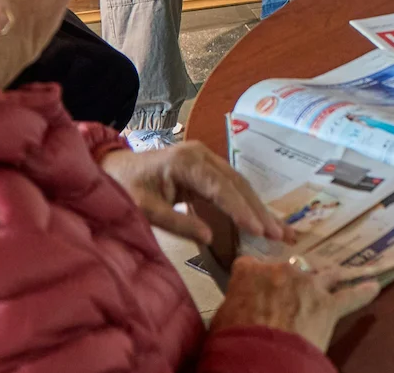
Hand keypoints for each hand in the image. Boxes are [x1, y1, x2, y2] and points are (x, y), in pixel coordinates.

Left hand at [101, 141, 283, 246]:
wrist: (113, 169)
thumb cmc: (125, 188)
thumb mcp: (144, 209)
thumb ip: (176, 223)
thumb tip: (210, 237)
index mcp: (186, 162)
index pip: (221, 188)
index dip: (241, 210)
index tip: (259, 230)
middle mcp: (202, 155)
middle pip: (237, 184)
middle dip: (259, 210)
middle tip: (280, 234)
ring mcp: (206, 159)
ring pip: (239, 184)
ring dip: (259, 208)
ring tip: (280, 230)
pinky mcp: (206, 169)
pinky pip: (232, 187)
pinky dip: (248, 203)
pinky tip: (262, 219)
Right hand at [212, 258, 379, 352]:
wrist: (262, 359)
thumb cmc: (235, 340)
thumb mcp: (222, 318)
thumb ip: (234, 303)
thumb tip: (237, 305)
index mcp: (251, 272)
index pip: (250, 265)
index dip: (253, 275)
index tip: (253, 285)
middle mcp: (283, 271)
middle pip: (290, 266)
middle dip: (291, 277)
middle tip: (291, 289)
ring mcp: (309, 285)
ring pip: (325, 274)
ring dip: (331, 276)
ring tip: (338, 275)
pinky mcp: (329, 305)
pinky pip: (351, 296)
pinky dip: (363, 292)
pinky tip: (374, 287)